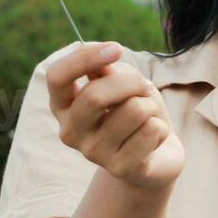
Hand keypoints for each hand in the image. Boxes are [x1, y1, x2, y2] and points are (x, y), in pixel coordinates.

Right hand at [47, 41, 184, 190]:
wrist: (155, 156)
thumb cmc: (132, 110)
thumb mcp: (120, 82)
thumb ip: (107, 71)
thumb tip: (102, 61)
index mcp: (63, 105)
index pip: (57, 77)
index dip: (84, 58)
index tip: (116, 49)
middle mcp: (70, 132)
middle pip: (95, 95)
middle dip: (131, 82)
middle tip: (144, 86)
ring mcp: (93, 153)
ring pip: (134, 110)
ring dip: (151, 106)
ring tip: (147, 117)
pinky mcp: (120, 168)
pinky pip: (151, 130)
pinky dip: (161, 128)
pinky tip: (152, 139)